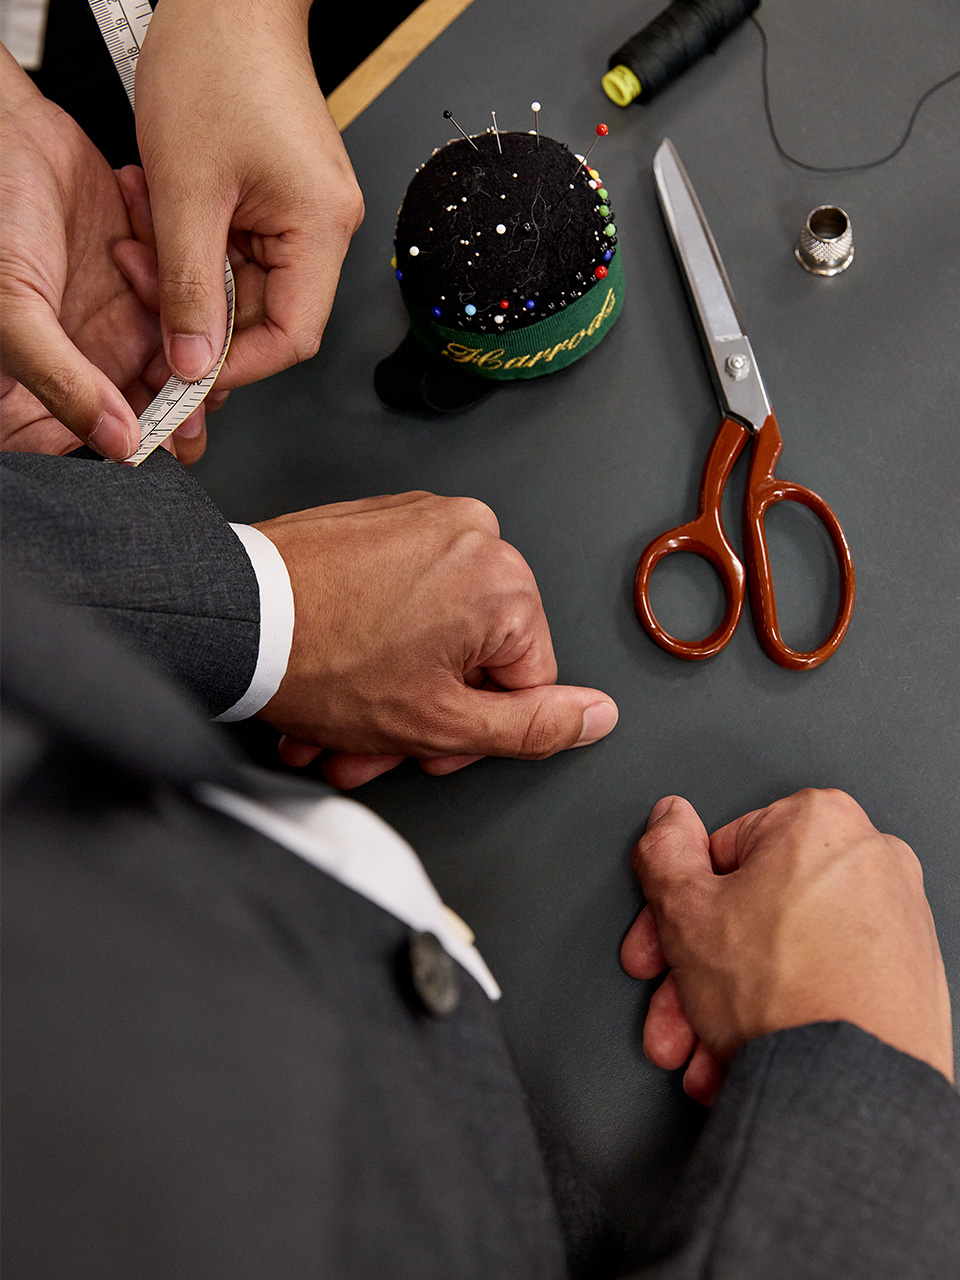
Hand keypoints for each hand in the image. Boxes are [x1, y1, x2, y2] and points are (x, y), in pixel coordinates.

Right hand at [0, 48, 209, 460]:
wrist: (5, 131)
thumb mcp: (13, 313)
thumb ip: (65, 383)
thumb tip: (122, 445)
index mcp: (37, 388)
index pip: (96, 444)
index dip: (138, 450)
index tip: (169, 439)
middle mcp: (82, 362)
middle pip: (151, 409)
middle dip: (183, 399)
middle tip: (199, 381)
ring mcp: (115, 323)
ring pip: (180, 357)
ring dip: (189, 335)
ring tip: (151, 287)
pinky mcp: (143, 282)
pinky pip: (186, 302)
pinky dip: (187, 286)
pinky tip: (152, 253)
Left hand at [123, 0, 362, 387]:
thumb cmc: (217, 63)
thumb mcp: (185, 190)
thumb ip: (188, 287)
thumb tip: (194, 361)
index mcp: (320, 228)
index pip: (293, 336)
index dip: (237, 364)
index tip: (186, 373)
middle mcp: (324, 227)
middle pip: (265, 314)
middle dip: (196, 310)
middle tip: (143, 292)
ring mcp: (304, 213)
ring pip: (242, 284)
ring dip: (186, 273)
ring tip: (143, 235)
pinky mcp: (280, 200)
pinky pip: (236, 250)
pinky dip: (192, 246)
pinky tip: (161, 219)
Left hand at [255, 492, 618, 787]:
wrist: (227, 615)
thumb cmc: (318, 661)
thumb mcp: (438, 722)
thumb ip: (530, 726)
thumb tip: (595, 715)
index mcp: (501, 580)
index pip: (526, 678)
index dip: (474, 729)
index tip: (426, 745)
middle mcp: (471, 533)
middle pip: (474, 654)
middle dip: (422, 716)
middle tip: (375, 743)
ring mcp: (420, 518)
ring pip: (432, 631)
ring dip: (390, 690)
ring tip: (339, 725)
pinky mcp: (377, 519)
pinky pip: (399, 593)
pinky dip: (373, 642)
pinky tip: (336, 681)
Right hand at [621, 789, 952, 1104]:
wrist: (850, 1091)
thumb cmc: (786, 996)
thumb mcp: (685, 911)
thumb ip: (664, 853)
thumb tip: (669, 821)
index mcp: (819, 822)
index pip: (717, 855)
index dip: (672, 910)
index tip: (659, 946)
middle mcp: (870, 860)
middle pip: (750, 912)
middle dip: (698, 970)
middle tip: (675, 1004)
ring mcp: (898, 919)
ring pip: (783, 954)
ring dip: (729, 1003)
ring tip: (707, 1047)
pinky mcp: (912, 975)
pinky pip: (825, 982)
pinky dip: (782, 1012)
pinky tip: (750, 1052)